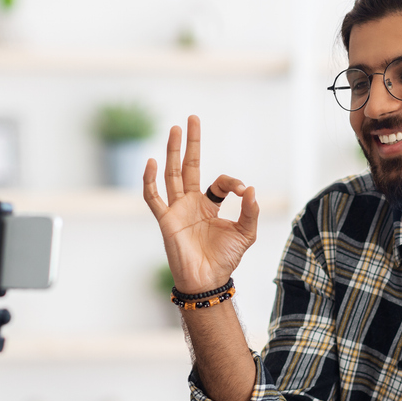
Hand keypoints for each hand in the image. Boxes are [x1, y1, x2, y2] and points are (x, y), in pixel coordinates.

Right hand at [143, 115, 258, 293]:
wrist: (207, 281)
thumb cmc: (224, 260)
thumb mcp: (245, 234)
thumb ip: (250, 212)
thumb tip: (251, 189)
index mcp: (209, 206)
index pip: (219, 183)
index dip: (232, 183)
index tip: (244, 192)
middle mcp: (191, 204)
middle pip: (188, 167)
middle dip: (191, 144)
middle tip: (192, 119)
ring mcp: (177, 210)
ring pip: (172, 174)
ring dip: (173, 151)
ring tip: (175, 129)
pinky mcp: (166, 220)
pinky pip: (153, 197)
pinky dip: (150, 180)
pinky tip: (152, 162)